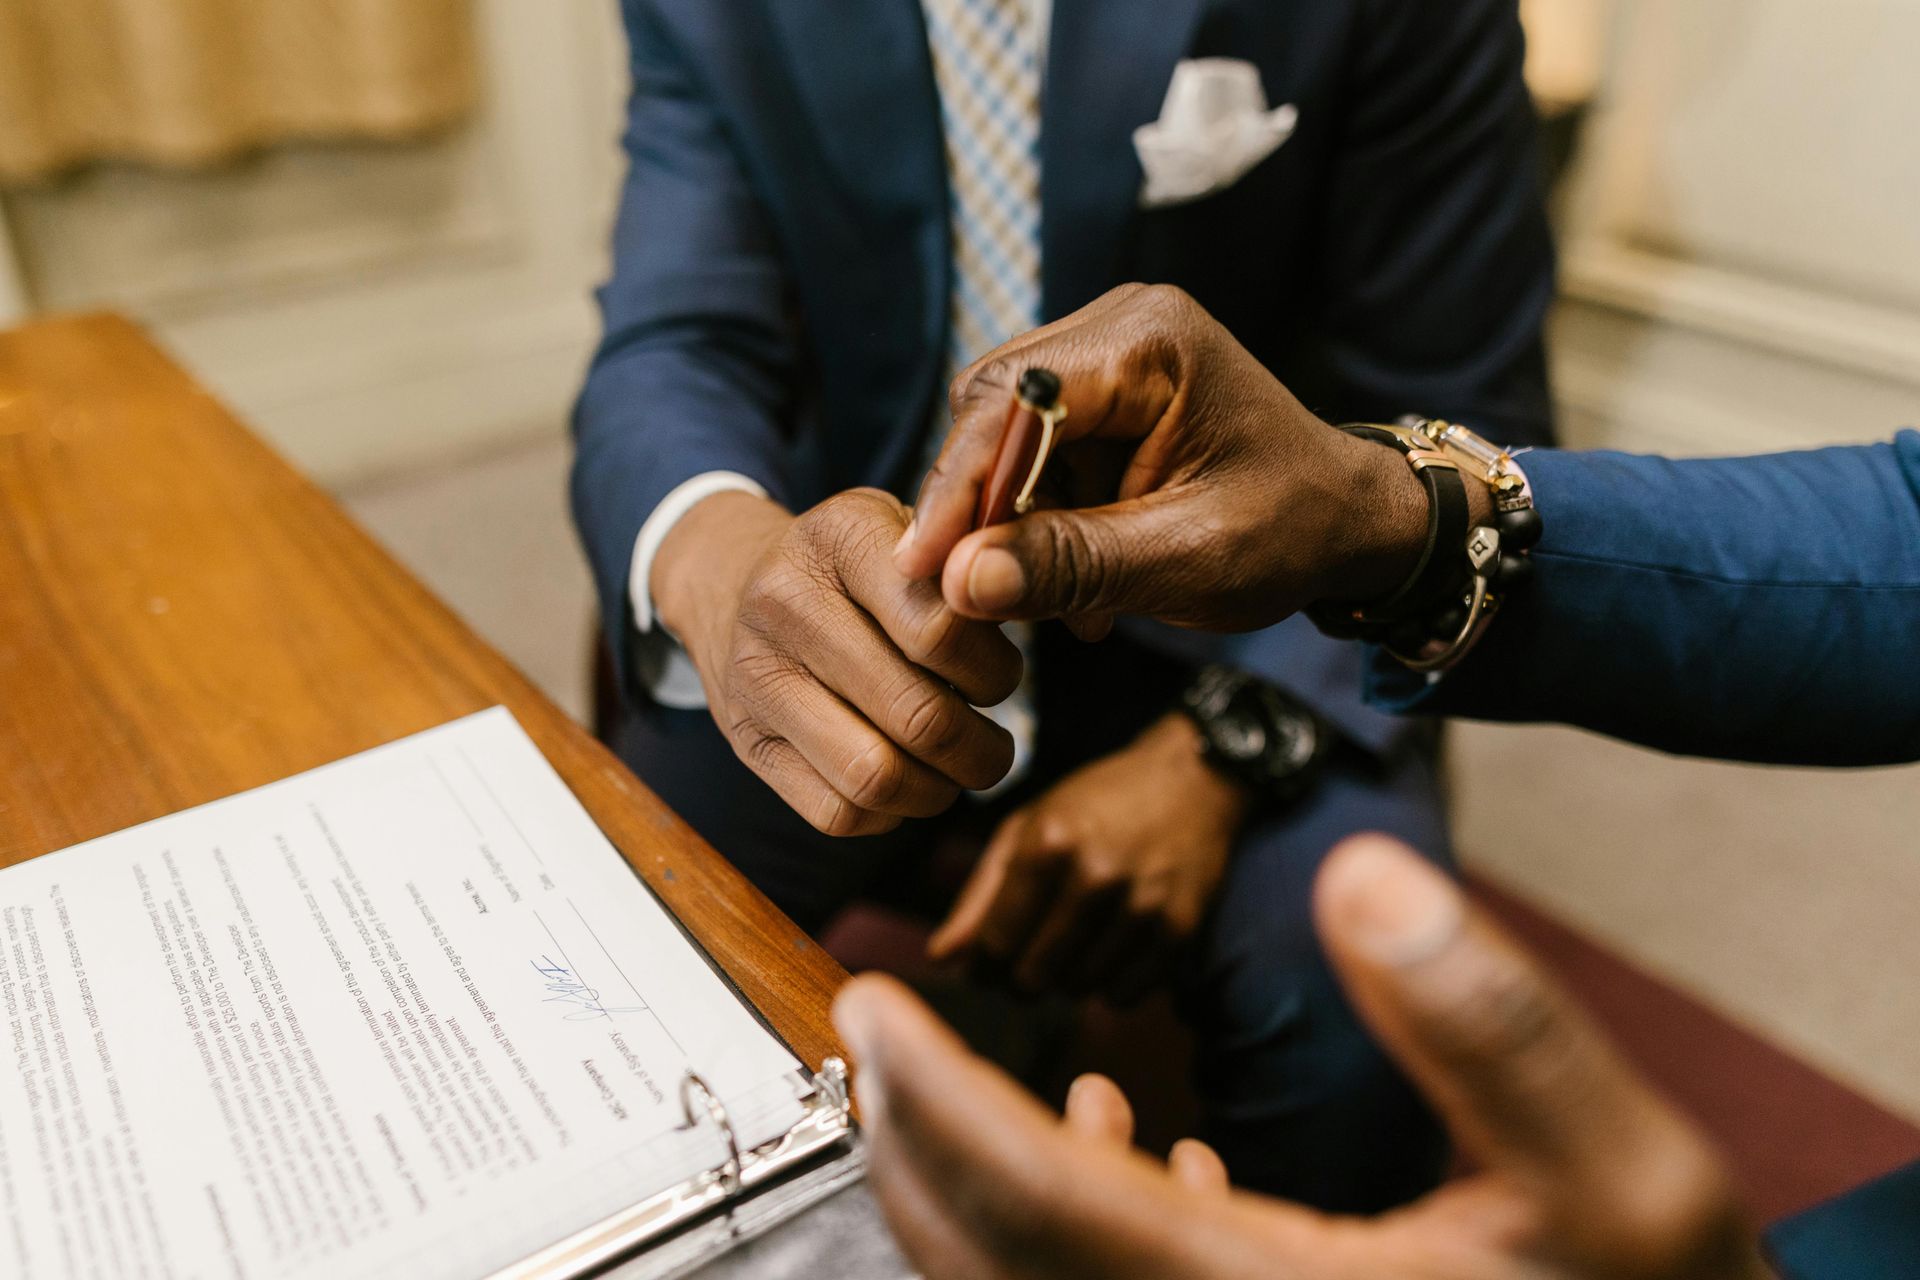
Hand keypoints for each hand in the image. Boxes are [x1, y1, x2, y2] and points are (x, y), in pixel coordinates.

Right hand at [653, 488, 1020, 835]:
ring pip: (875, 777)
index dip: (993, 673)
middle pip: (919, 717)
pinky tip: (903, 781)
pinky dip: (888, 813)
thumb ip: (974, 566)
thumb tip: (1031, 600)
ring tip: (953, 769)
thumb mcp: (916, 535)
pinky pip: (837, 814)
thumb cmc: (862, 569)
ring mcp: (757, 677)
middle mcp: (786, 603)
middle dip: (980, 749)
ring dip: (938, 790)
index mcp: (843, 537)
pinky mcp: (745, 741)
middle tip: (994, 746)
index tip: (999, 677)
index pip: (941, 632)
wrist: (741, 587)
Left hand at [835, 836, 1771, 1279]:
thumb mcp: (1615, 1167)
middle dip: (914, 1141)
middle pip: (992, 1257)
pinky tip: (1133, 1153)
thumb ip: (1486, 1022)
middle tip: (877, 1035)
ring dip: (979, 1184)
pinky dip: (1077, 1224)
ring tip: (962, 1085)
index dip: (934, 1094)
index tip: (871, 998)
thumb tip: (1364, 876)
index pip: (1035, 1198)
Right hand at [894, 283, 1443, 635]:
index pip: (1012, 403)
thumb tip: (959, 582)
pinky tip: (1070, 576)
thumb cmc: (1293, 532)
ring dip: (1010, 518)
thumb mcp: (1187, 560)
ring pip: (1003, 434)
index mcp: (1149, 343)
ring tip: (1046, 598)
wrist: (1352, 520)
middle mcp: (1120, 324)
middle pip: (991, 408)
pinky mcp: (1103, 392)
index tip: (919, 568)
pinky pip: (1035, 449)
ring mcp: (1109, 352)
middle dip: (976, 505)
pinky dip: (1038, 515)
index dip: (958, 487)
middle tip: (964, 591)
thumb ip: (1073, 566)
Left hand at [927, 713, 1246, 1002]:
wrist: (1190, 779)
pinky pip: (1125, 994)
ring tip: (1072, 947)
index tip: (985, 969)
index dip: (983, 968)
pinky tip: (1109, 951)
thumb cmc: (1095, 803)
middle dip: (1021, 980)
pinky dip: (1110, 987)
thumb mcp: (1027, 829)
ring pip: (1080, 990)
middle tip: (1027, 962)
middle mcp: (1094, 877)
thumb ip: (980, 896)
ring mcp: (1142, 905)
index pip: (996, 945)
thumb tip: (940, 959)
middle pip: (1034, 976)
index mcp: (1047, 845)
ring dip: (1067, 981)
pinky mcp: (1180, 929)